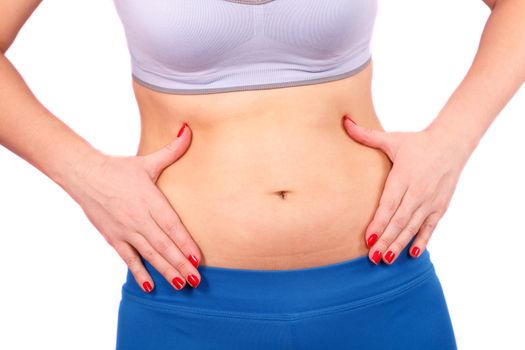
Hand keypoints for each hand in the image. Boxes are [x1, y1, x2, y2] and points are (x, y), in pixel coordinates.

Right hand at [67, 122, 201, 291]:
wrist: (84, 174)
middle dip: (181, 264)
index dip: (185, 243)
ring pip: (149, 255)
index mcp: (150, 200)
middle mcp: (139, 218)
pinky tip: (150, 286)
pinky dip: (139, 273)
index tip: (198, 257)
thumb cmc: (119, 168)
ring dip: (166, 271)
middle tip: (197, 280)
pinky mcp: (113, 238)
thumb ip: (172, 150)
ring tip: (181, 285)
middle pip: (163, 245)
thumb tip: (188, 130)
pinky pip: (128, 259)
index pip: (172, 226)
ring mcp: (125, 230)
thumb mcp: (148, 160)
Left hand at [342, 115, 471, 264]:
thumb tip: (344, 121)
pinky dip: (422, 241)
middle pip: (400, 221)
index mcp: (403, 176)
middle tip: (373, 257)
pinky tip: (412, 254)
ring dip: (399, 244)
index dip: (379, 222)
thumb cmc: (416, 142)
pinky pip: (430, 227)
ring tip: (386, 259)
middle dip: (386, 240)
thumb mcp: (391, 138)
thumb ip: (366, 135)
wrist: (452, 143)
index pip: (389, 204)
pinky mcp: (440, 206)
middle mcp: (418, 192)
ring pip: (413, 227)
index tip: (368, 238)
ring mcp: (431, 201)